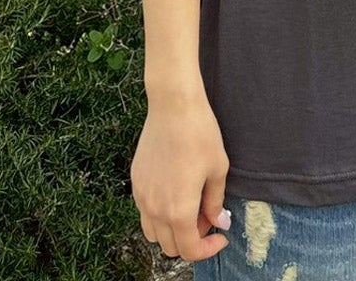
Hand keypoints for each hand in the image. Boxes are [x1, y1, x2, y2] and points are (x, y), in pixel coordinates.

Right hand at [131, 88, 232, 261]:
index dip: (208, 249)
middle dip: (191, 239)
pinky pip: (144, 212)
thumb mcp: (218, 169)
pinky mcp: (136, 181)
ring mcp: (142, 196)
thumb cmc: (200, 133)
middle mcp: (155, 209)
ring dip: (172, 230)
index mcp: (179, 210)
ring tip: (191, 206)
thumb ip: (215, 202)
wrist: (173, 105)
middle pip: (170, 246)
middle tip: (207, 216)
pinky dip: (159, 214)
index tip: (220, 236)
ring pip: (153, 233)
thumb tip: (219, 223)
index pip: (189, 250)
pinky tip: (175, 191)